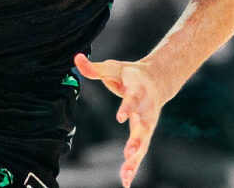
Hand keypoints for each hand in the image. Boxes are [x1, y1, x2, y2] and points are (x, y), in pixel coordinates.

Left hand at [74, 54, 168, 187]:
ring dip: (136, 159)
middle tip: (129, 152)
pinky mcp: (146, 134)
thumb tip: (76, 58)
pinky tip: (126, 181)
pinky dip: (134, 167)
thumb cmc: (130, 75)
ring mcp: (148, 124)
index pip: (133, 99)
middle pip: (144, 126)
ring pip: (144, 143)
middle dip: (137, 140)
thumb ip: (95, 68)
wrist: (157, 80)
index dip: (127, 107)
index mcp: (139, 91)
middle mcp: (147, 110)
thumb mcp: (114, 67)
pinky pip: (141, 153)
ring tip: (126, 174)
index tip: (121, 116)